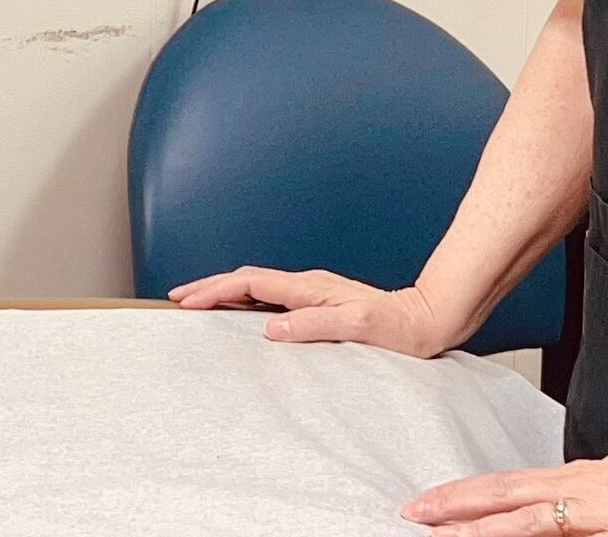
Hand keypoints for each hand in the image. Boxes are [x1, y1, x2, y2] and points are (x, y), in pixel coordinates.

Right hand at [164, 266, 460, 357]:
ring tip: (198, 302)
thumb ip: (314, 324)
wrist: (428, 320)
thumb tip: (271, 328)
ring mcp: (313, 292)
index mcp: (310, 288)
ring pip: (256, 286)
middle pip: (246, 279)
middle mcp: (308, 285)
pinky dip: (244, 300)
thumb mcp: (359, 327)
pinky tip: (240, 312)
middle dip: (208, 286)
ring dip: (223, 291)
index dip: (215, 291)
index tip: (187, 301)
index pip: (251, 285)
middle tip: (178, 297)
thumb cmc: (398, 328)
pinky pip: (270, 297)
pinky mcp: (319, 303)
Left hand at [403, 441, 607, 536]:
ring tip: (441, 534)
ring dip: (481, 529)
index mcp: (577, 481)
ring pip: (526, 520)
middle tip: (411, 513)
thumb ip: (590, 494)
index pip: (507, 486)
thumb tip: (568, 500)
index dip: (464, 495)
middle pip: (503, 497)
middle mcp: (578, 491)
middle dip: (453, 508)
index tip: (428, 503)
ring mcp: (596, 512)